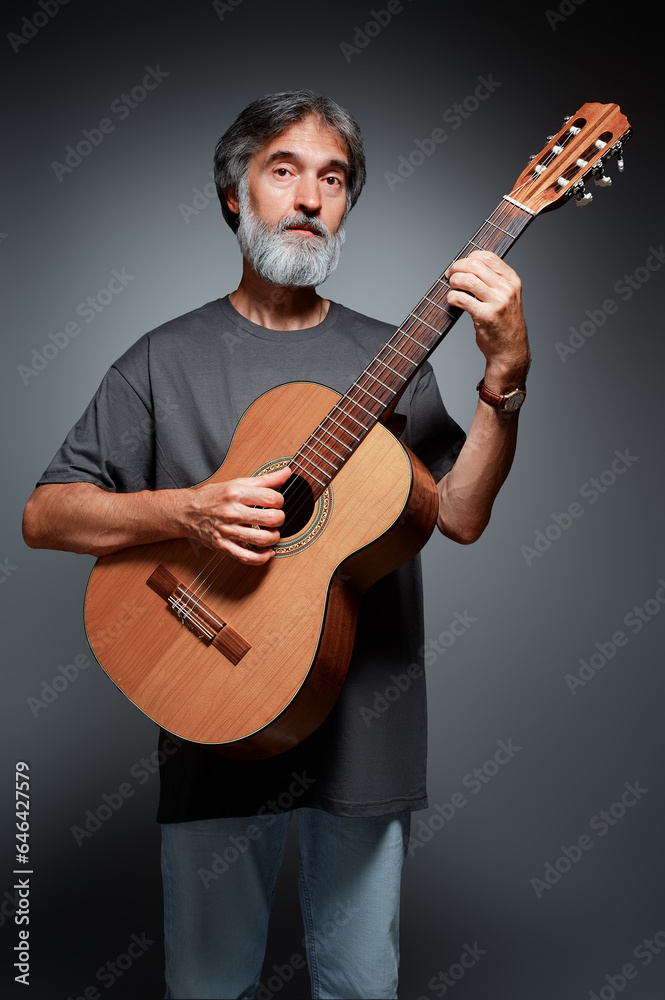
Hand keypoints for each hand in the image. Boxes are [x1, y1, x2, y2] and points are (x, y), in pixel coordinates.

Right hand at [186, 465, 291, 564]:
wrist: (187, 512)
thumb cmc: (213, 497)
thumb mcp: (238, 483)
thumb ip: (265, 479)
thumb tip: (287, 473)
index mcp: (236, 493)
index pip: (271, 498)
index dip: (280, 501)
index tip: (276, 503)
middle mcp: (232, 512)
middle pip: (270, 519)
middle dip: (280, 519)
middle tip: (276, 518)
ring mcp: (227, 531)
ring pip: (261, 539)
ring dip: (274, 538)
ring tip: (272, 533)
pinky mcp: (223, 546)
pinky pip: (247, 557)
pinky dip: (262, 557)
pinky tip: (267, 552)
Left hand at [445, 250, 529, 390]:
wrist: (510, 351)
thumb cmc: (504, 324)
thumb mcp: (507, 297)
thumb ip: (493, 281)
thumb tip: (467, 266)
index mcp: (512, 281)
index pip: (488, 257)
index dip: (469, 258)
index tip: (460, 266)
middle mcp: (507, 289)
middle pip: (475, 265)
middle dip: (457, 267)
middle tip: (450, 275)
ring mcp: (497, 302)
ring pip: (467, 279)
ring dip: (453, 282)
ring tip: (451, 288)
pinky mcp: (485, 316)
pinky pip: (461, 299)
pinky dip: (451, 297)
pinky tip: (451, 300)